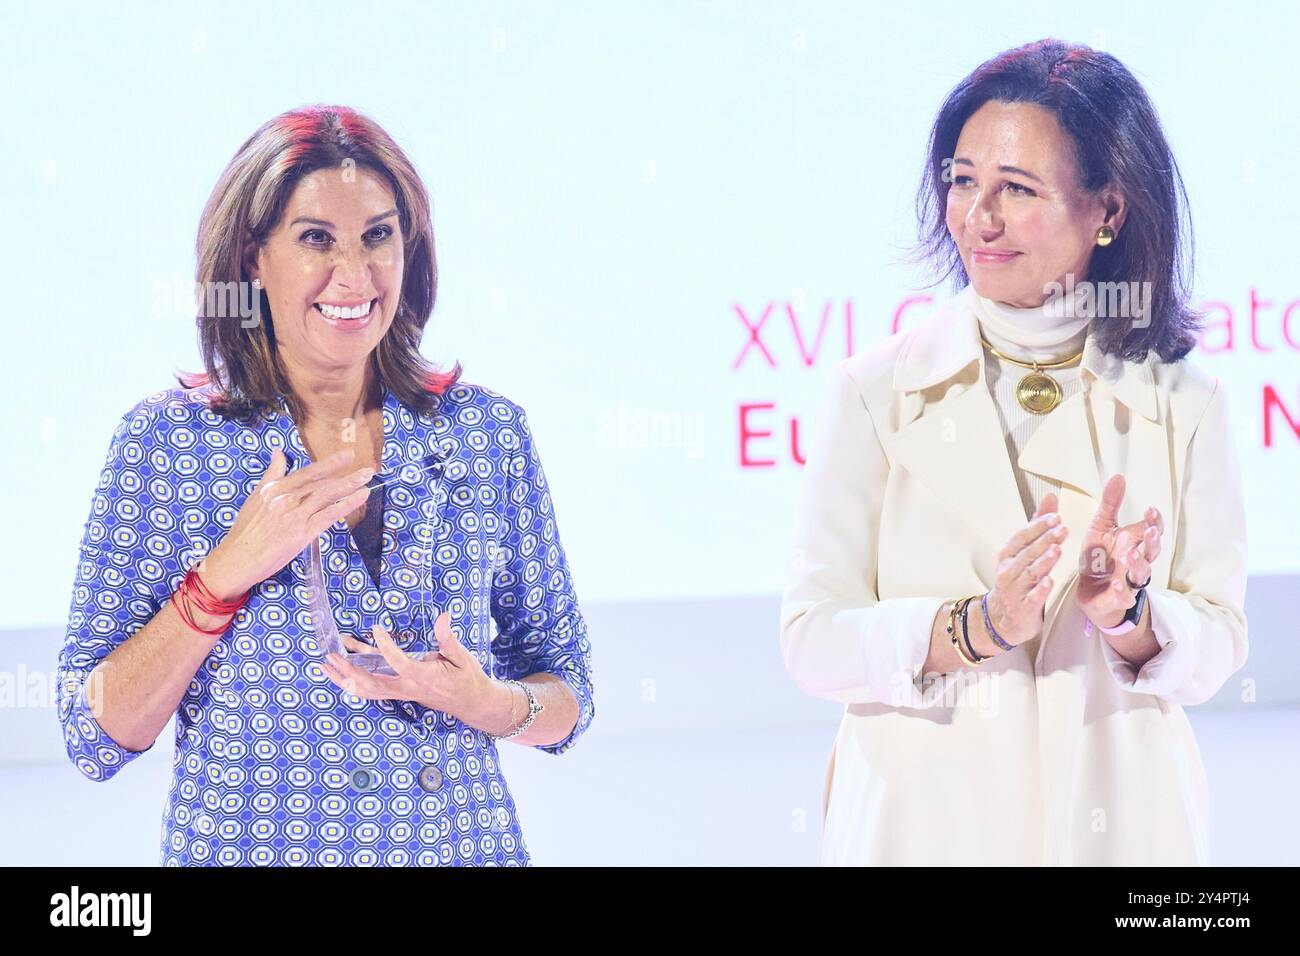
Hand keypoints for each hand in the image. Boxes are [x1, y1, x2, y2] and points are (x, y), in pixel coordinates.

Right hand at [198, 447, 374, 599]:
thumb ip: (271, 473)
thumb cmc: (246, 530)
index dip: (330, 463)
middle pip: (322, 483)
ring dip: (351, 485)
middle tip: (368, 468)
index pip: (309, 472)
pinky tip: (360, 497)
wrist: (238, 558)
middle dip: (347, 474)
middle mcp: (287, 498)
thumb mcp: (256, 496)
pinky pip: (330, 514)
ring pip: (328, 495)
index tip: (348, 455)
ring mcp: (296, 515)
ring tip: (368, 478)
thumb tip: (278, 452)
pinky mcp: (303, 532)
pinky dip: (347, 504)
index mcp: (276, 488)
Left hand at [319, 612, 508, 730]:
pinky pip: (373, 689)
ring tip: (326, 665)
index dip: (386, 646)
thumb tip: (443, 616)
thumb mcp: (462, 656)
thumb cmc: (467, 678)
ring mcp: (402, 691)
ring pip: (367, 689)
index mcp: (423, 677)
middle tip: (331, 656)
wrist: (471, 703)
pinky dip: (355, 681)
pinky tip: (342, 671)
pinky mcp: (400, 691)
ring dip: (345, 678)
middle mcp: (408, 687)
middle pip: (371, 684)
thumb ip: (448, 638)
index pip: (398, 662)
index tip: (377, 627)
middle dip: (348, 671)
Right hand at [986, 492, 1069, 646]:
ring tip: (1057, 550)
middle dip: (1045, 540)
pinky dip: (1040, 589)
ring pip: (1030, 572)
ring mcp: (1014, 589)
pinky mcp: (1023, 608)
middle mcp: (1008, 570)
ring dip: (1043, 561)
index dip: (1038, 526)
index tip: (1055, 517)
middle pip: (1027, 552)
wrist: (1002, 618)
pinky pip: (1032, 598)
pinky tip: (1049, 581)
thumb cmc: (1016, 580)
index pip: (1022, 537)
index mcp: (1008, 555)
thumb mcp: (1023, 552)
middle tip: (1062, 529)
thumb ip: (1037, 526)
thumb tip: (1050, 498)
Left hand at [1075, 473, 1162, 628]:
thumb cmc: (1099, 558)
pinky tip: (1118, 585)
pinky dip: (1123, 593)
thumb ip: (1110, 504)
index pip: (1150, 530)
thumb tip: (1118, 476)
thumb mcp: (1100, 527)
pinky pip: (1124, 598)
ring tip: (1130, 553)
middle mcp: (1136, 562)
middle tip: (1149, 531)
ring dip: (1137, 564)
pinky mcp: (1117, 600)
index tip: (1150, 510)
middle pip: (1151, 552)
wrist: (1090, 592)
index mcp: (1135, 543)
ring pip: (1140, 574)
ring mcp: (1129, 582)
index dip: (1153, 521)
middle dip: (1152, 542)